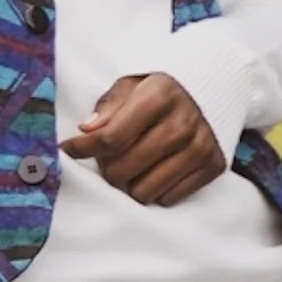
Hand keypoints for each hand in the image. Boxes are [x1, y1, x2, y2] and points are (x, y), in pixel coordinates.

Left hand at [62, 71, 224, 206]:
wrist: (210, 90)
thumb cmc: (159, 90)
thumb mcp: (131, 84)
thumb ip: (108, 106)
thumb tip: (87, 130)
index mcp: (159, 95)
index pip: (110, 137)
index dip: (82, 148)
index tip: (68, 150)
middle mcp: (182, 123)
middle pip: (123, 169)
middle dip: (106, 167)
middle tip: (106, 157)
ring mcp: (200, 147)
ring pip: (144, 191)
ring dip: (130, 183)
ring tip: (131, 165)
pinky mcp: (213, 166)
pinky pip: (169, 198)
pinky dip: (156, 189)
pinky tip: (155, 170)